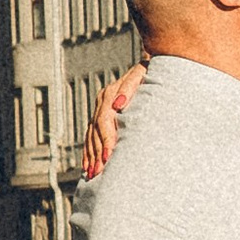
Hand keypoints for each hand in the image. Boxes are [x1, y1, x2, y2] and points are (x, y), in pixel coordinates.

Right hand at [82, 62, 145, 177]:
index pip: (104, 120)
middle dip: (96, 153)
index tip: (108, 156)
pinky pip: (91, 136)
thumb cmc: (151, 73)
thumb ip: (130, 88)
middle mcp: (103, 101)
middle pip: (95, 131)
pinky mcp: (103, 115)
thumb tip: (119, 105)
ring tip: (93, 174)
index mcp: (110, 93)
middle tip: (99, 172)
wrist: (151, 66)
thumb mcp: (142, 76)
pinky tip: (88, 165)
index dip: (105, 139)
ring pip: (91, 135)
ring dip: (91, 155)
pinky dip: (89, 151)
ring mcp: (101, 108)